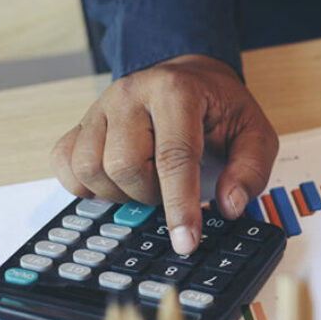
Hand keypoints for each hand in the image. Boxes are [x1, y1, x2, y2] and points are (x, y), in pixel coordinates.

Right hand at [50, 54, 278, 253]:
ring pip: (90, 169)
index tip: (185, 242)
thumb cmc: (221, 108)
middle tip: (171, 188)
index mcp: (177, 90)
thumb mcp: (255, 132)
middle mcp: (130, 93)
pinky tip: (117, 183)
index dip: (179, 205)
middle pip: (124, 166)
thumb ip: (250, 170)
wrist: (191, 77)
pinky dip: (87, 186)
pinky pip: (65, 164)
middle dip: (151, 194)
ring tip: (147, 182)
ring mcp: (99, 107)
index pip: (173, 156)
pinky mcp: (80, 123)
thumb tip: (228, 207)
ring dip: (120, 192)